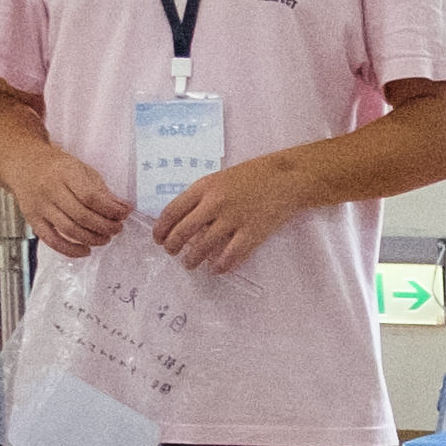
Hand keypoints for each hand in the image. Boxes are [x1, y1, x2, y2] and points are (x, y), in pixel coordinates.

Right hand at [12, 138, 133, 259]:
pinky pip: (52, 240)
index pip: (91, 196)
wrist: (25, 165)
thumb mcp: (82, 169)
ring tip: (106, 238)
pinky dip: (71, 249)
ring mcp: (40, 207)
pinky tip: (86, 250)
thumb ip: (101, 190)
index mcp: (65, 173)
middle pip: (82, 216)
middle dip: (105, 226)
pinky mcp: (33, 220)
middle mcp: (50, 190)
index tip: (125, 213)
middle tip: (117, 228)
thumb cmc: (58, 167)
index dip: (110, 209)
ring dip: (92, 238)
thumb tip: (123, 208)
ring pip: (69, 229)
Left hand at [150, 145, 310, 274]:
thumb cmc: (253, 176)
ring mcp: (234, 219)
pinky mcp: (252, 233)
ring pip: (203, 247)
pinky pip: (230, 256)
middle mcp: (215, 204)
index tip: (158, 239)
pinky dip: (220, 266)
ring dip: (192, 259)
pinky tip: (216, 269)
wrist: (287, 178)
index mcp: (204, 187)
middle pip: (183, 232)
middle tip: (172, 252)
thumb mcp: (220, 179)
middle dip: (173, 247)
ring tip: (190, 264)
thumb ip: (201, 197)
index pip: (172, 212)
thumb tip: (184, 222)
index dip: (161, 229)